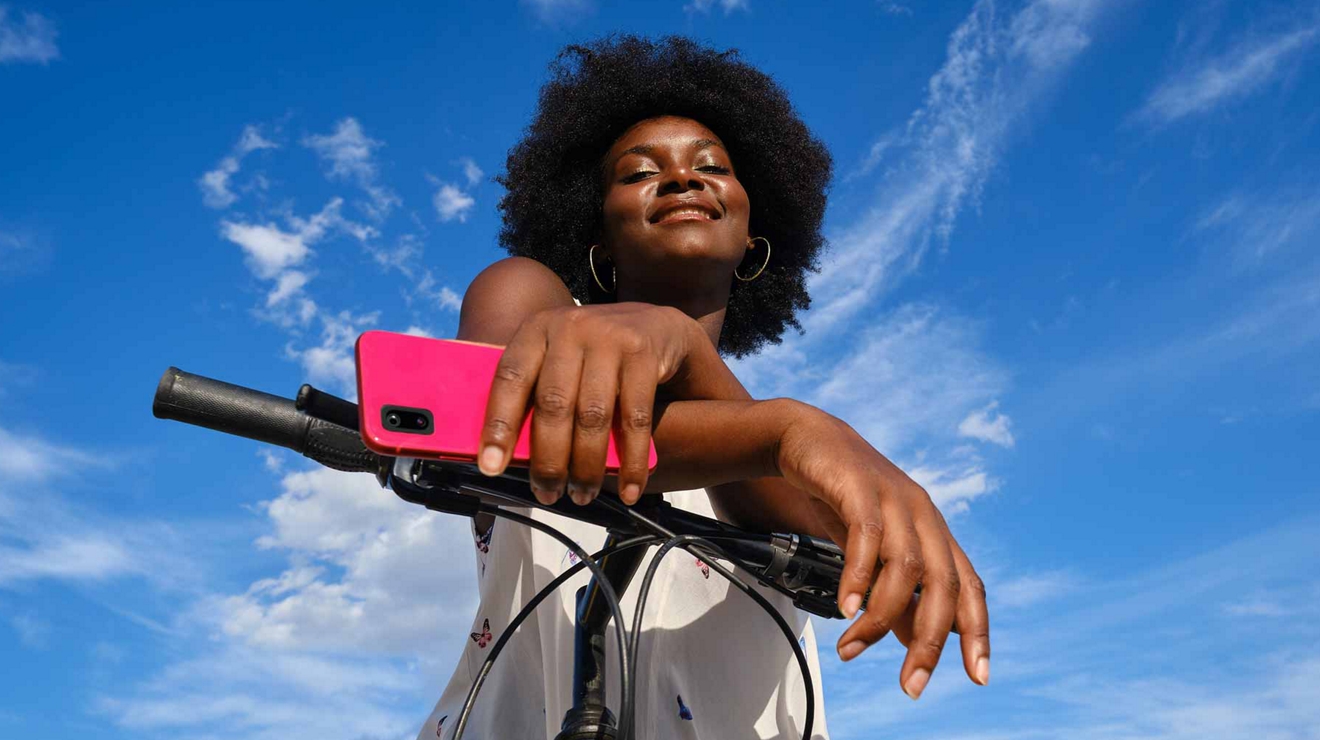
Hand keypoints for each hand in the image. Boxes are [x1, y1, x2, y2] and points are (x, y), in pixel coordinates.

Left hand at [475, 302, 697, 505]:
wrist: (654, 325)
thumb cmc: (594, 354)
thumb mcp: (559, 356)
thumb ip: (536, 389)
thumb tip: (507, 454)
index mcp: (537, 329)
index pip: (510, 378)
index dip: (498, 424)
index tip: (492, 467)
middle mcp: (570, 329)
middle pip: (553, 404)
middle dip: (548, 460)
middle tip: (547, 494)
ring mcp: (610, 339)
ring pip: (592, 416)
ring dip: (586, 466)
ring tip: (582, 495)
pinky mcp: (644, 355)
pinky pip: (635, 419)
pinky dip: (631, 462)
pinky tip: (629, 490)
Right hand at [775, 402, 990, 698]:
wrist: (806, 440)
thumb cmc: (844, 496)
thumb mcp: (875, 550)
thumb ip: (897, 591)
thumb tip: (915, 640)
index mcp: (934, 532)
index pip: (970, 586)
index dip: (978, 631)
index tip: (978, 676)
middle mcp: (924, 515)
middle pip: (944, 585)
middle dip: (932, 641)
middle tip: (911, 684)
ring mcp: (894, 499)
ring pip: (906, 568)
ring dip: (881, 618)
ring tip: (853, 649)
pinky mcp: (860, 487)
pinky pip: (867, 538)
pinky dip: (859, 577)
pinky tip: (847, 607)